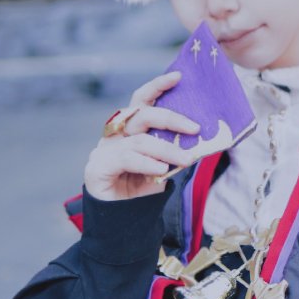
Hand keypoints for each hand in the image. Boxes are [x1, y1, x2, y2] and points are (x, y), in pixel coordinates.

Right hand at [84, 71, 201, 200]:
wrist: (123, 221)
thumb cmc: (143, 189)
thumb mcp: (165, 165)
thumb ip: (175, 149)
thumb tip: (201, 136)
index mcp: (131, 129)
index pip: (142, 101)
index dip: (157, 87)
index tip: (177, 76)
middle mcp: (116, 135)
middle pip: (141, 114)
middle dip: (170, 118)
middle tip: (195, 128)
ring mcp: (104, 150)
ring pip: (139, 140)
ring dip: (166, 149)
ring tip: (187, 160)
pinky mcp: (97, 167)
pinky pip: (125, 158)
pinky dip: (146, 163)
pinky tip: (161, 169)